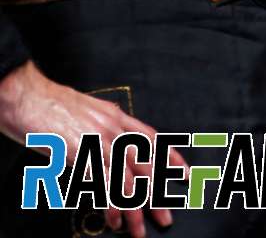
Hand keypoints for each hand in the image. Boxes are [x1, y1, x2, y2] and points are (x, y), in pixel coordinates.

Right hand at [0, 63, 181, 235]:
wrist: (26, 95)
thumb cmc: (48, 105)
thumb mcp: (85, 113)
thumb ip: (100, 128)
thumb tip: (107, 146)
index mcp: (116, 117)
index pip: (152, 139)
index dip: (170, 158)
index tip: (184, 174)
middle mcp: (114, 129)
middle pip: (145, 166)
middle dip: (158, 194)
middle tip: (166, 217)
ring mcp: (100, 142)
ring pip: (128, 181)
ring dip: (135, 209)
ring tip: (139, 230)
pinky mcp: (82, 154)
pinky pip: (104, 184)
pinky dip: (112, 204)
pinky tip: (114, 220)